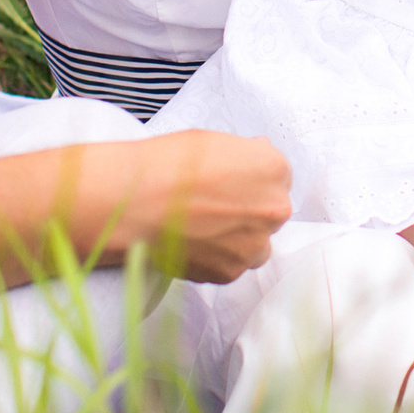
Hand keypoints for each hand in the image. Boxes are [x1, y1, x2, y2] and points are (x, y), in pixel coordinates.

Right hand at [123, 130, 292, 283]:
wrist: (136, 203)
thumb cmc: (168, 165)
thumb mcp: (213, 141)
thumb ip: (246, 153)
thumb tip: (260, 152)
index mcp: (274, 169)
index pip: (277, 178)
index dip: (252, 180)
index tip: (231, 183)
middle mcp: (274, 209)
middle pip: (270, 212)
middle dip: (248, 210)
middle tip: (213, 206)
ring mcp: (255, 244)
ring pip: (255, 243)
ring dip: (237, 238)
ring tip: (201, 227)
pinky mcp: (232, 271)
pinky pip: (231, 265)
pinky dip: (216, 258)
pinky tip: (192, 242)